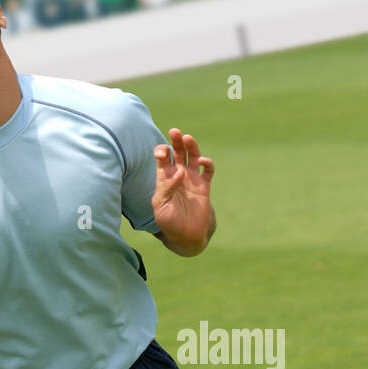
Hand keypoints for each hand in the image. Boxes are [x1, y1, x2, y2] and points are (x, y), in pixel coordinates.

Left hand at [152, 128, 214, 249]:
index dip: (161, 152)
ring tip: (187, 138)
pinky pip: (207, 170)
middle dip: (175, 142)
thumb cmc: (168, 222)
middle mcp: (177, 175)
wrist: (185, 236)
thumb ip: (166, 187)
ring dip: (191, 146)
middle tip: (174, 132)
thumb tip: (178, 172)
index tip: (162, 154)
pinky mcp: (204, 186)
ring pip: (192, 157)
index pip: (162, 158)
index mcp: (164, 178)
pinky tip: (203, 161)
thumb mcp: (160, 205)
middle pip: (177, 153)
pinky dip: (207, 163)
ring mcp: (191, 179)